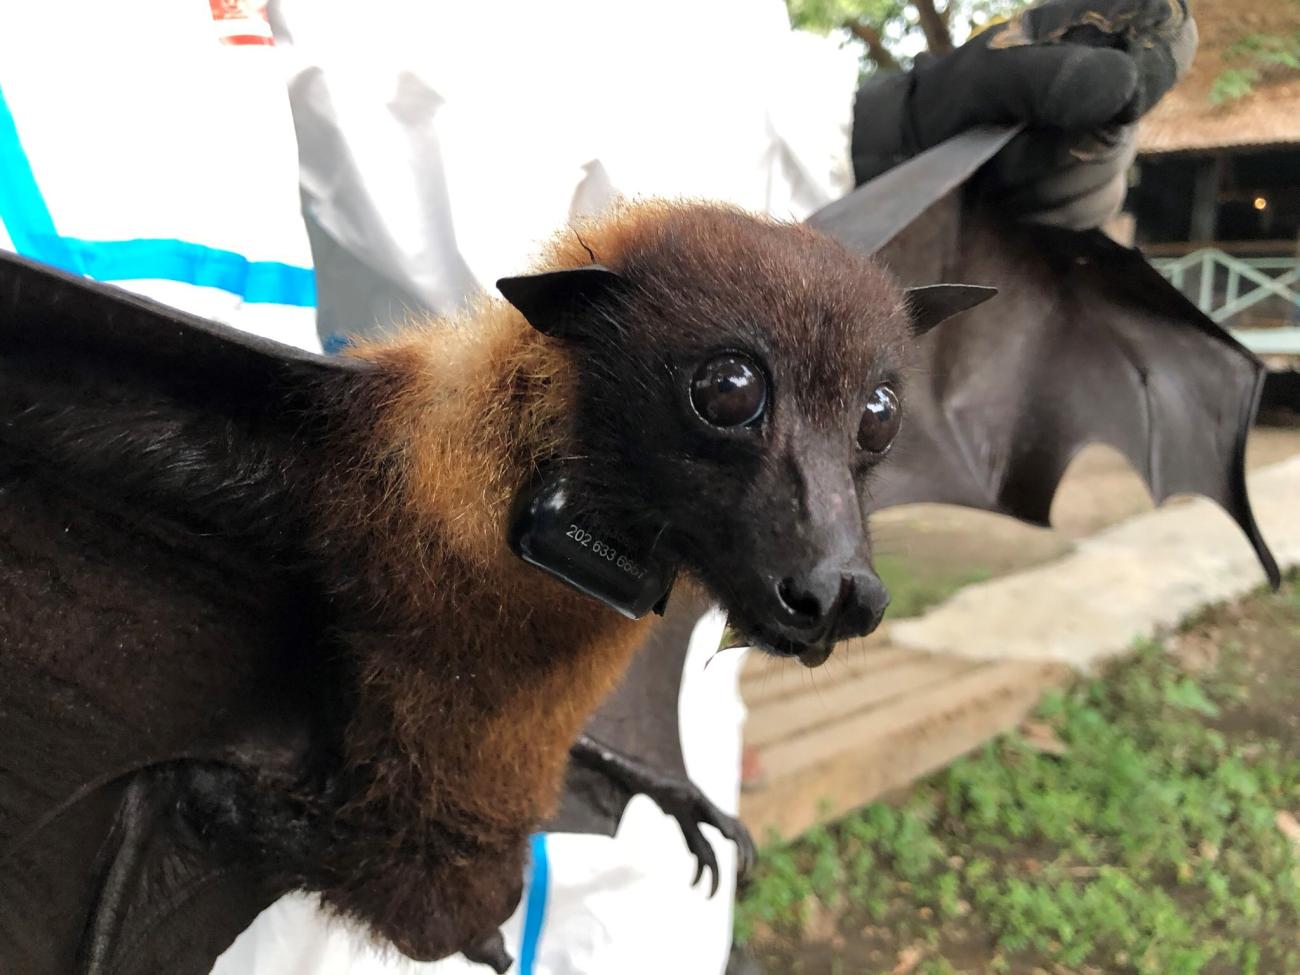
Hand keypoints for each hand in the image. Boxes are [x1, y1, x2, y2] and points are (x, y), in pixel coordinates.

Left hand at [852, 0, 1196, 228]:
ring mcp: (1103, 142)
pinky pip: (1091, 212)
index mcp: (1095, 38)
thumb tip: (1124, 92)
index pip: (1168, 39)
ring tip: (995, 176)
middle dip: (1051, 156)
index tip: (1100, 105)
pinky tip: (1011, 201)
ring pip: (1104, 180)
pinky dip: (1045, 215)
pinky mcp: (1088, 193)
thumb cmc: (943, 104)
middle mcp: (1110, 87)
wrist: (907, 160)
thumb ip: (1051, 78)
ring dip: (1040, 189)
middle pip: (1122, 134)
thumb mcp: (986, 79)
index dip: (1148, 73)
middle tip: (999, 149)